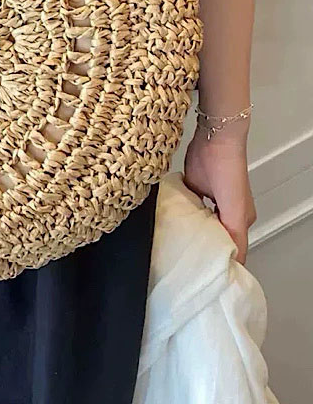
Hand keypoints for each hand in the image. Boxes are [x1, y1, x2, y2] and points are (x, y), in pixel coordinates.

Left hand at [184, 121, 255, 263]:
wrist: (213, 139)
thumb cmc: (229, 170)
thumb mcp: (234, 210)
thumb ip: (234, 235)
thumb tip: (234, 260)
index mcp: (239, 218)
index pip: (231, 246)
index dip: (220, 259)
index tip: (206, 273)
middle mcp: (225, 210)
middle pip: (212, 234)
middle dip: (201, 246)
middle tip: (187, 261)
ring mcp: (208, 198)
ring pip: (197, 221)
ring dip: (189, 230)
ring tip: (178, 245)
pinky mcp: (193, 187)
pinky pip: (185, 206)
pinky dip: (180, 213)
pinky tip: (171, 221)